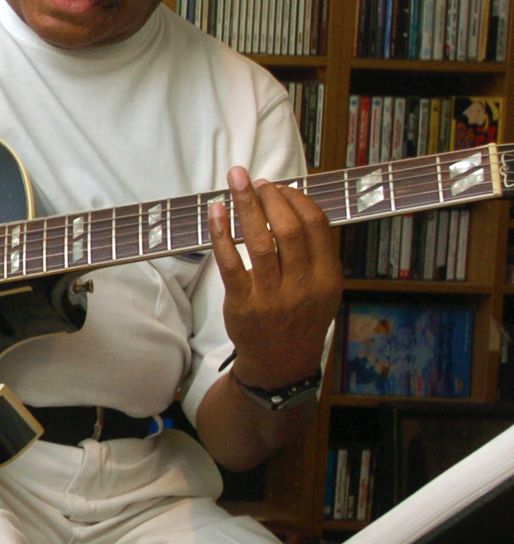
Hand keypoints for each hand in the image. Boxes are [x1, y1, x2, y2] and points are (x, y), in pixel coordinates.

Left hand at [207, 167, 341, 389]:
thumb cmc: (300, 317)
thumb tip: (296, 204)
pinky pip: (230, 262)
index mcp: (327, 277)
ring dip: (246, 205)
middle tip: (256, 181)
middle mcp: (302, 285)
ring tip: (237, 182)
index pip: (316, 226)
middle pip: (288, 229)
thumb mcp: (324, 289)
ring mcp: (272, 296)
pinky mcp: (243, 303)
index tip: (282, 187)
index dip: (298, 199)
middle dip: (271, 197)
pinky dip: (221, 232)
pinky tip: (216, 211)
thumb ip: (317, 253)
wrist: (280, 362)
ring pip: (259, 241)